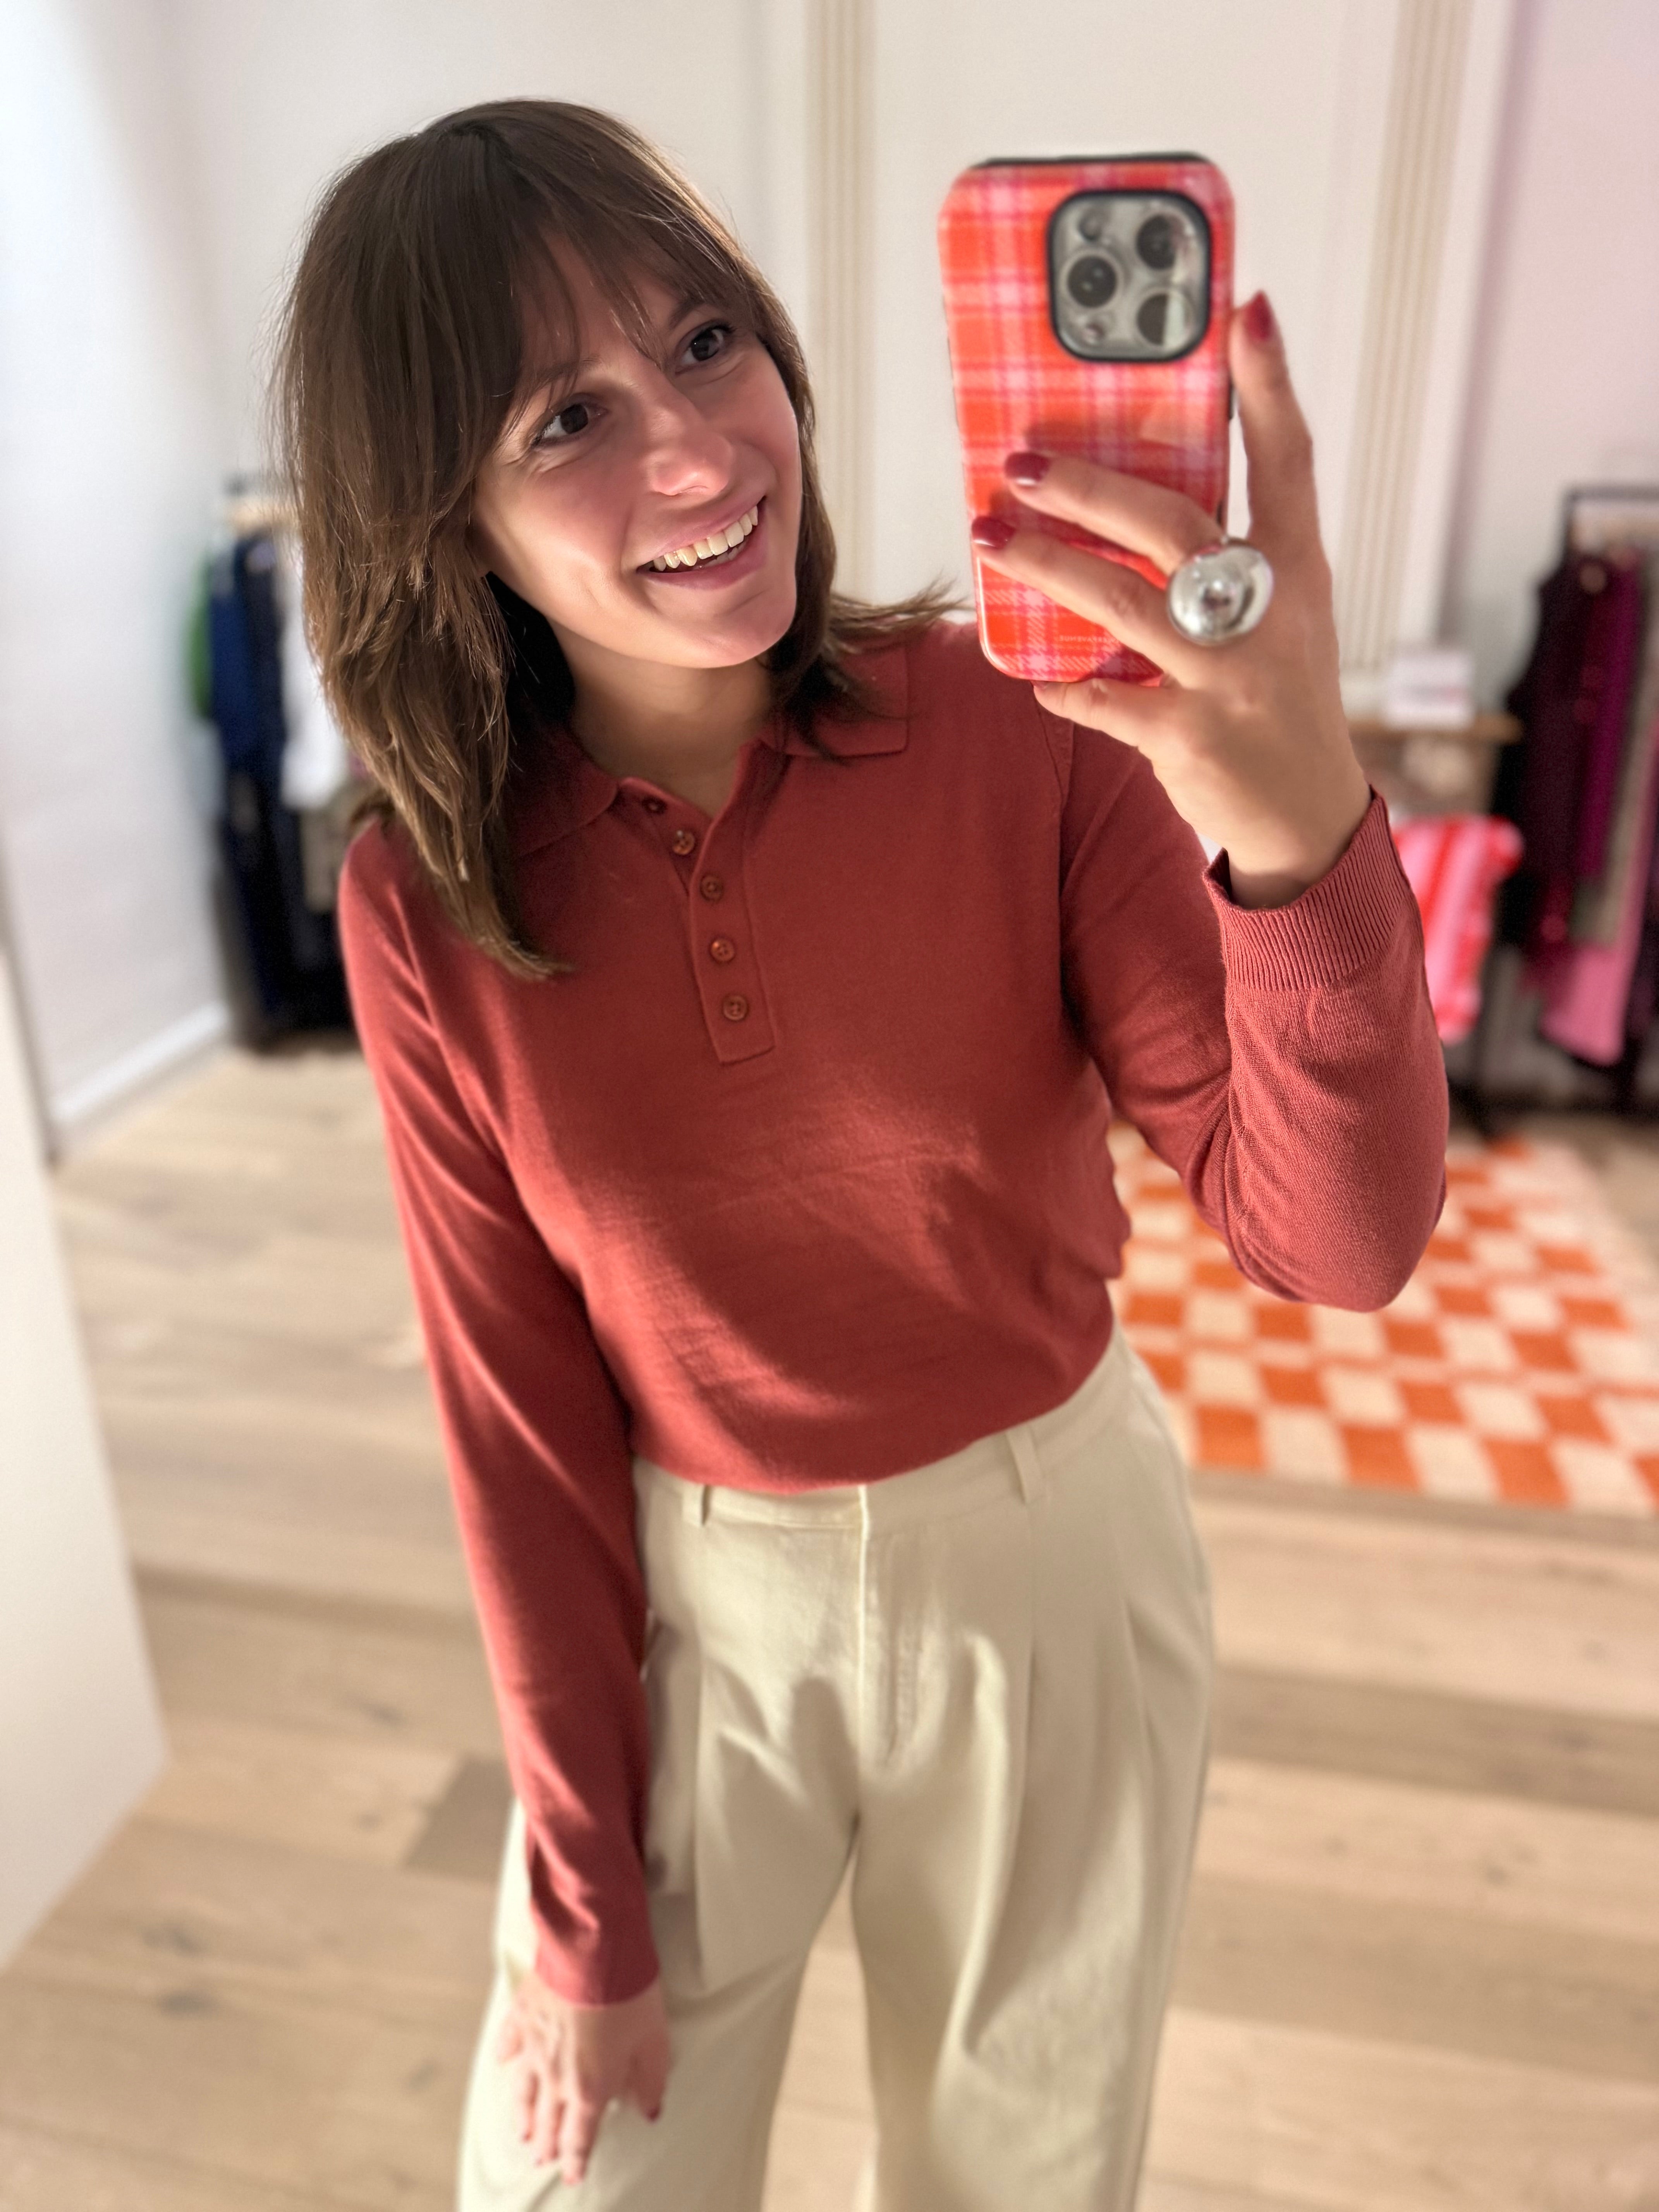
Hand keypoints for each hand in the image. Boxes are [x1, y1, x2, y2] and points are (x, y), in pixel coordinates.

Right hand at [494, 1965, 670, 2183]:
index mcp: (590, 2087)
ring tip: (522, 2132)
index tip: (573, 2176)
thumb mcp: (654, 2040)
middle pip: (548, 2121)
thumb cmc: (629, 1992)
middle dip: (547, 2144)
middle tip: (543, 2160)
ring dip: (523, 2116)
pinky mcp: (521, 2015)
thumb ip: (650, 2080)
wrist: (591, 1947)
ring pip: (523, 2092)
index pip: (580, 2137)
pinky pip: (508, 2044)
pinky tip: (503, 2063)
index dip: (576, 2159)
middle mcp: (555, 2076)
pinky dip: (505, 2057)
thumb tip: (649, 2111)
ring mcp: (534, 2047)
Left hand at [970, 289, 1370, 908]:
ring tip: (988, 537)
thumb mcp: (1276, 613)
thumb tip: (1126, 487)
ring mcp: (1229, 679)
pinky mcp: (1189, 738)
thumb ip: (1223, 554)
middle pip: (1173, 525)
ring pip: (1122, 605)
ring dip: (1047, 568)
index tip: (1246, 311)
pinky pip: (1104, 700)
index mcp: (1297, 570)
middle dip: (1090, 488)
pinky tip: (1032, 674)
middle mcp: (1268, 616)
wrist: (1305, 812)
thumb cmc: (1275, 692)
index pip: (1289, 460)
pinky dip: (1063, 687)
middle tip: (1018, 461)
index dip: (1270, 385)